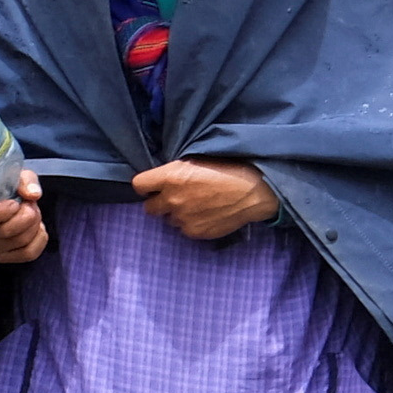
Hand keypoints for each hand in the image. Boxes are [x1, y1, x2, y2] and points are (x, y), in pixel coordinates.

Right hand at [0, 167, 51, 266]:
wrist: (10, 200)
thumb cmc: (8, 188)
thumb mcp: (16, 176)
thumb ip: (24, 181)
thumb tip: (33, 194)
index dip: (4, 211)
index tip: (15, 202)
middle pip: (6, 231)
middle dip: (27, 215)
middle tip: (30, 204)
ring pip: (20, 242)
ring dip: (35, 224)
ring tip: (33, 213)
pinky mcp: (4, 256)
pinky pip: (29, 253)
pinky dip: (40, 239)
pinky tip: (37, 227)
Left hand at [138, 158, 279, 242]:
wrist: (254, 192)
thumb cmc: (229, 168)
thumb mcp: (197, 160)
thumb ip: (175, 171)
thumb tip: (162, 179)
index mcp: (170, 177)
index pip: (138, 185)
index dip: (146, 185)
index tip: (154, 185)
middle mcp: (172, 200)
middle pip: (149, 208)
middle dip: (160, 202)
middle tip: (176, 196)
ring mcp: (183, 219)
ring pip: (168, 220)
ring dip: (177, 213)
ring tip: (197, 205)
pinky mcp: (195, 232)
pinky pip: (185, 229)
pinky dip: (191, 223)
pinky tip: (207, 214)